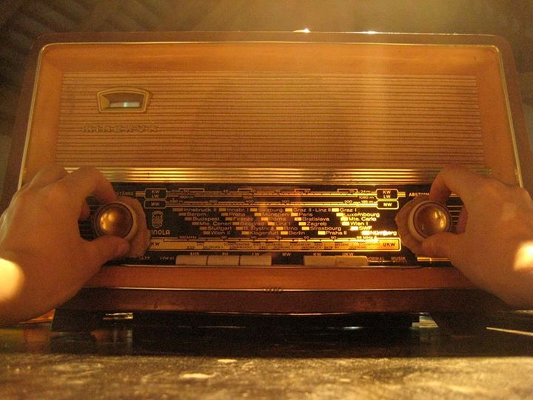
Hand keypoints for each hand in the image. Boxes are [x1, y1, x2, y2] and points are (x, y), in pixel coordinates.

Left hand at [0, 165, 130, 324]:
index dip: (103, 186)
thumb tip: (119, 245)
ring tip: (67, 222)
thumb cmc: (44, 273)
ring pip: (38, 185)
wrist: (4, 290)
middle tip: (85, 209)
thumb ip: (106, 248)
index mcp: (61, 197)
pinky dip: (39, 210)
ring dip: (56, 196)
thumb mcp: (86, 261)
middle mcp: (36, 195)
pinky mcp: (5, 221)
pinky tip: (47, 234)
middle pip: (59, 172)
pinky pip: (25, 204)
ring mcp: (17, 206)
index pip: (88, 175)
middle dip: (75, 185)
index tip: (108, 201)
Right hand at [403, 166, 532, 306]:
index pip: (452, 173)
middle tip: (455, 229)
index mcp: (482, 192)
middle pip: (474, 187)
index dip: (438, 186)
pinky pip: (510, 212)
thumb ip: (441, 244)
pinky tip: (495, 248)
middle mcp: (506, 191)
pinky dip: (497, 223)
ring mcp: (524, 203)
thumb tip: (432, 244)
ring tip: (476, 242)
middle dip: (461, 208)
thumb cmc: (508, 262)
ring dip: (479, 215)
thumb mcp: (461, 254)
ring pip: (493, 199)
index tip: (435, 200)